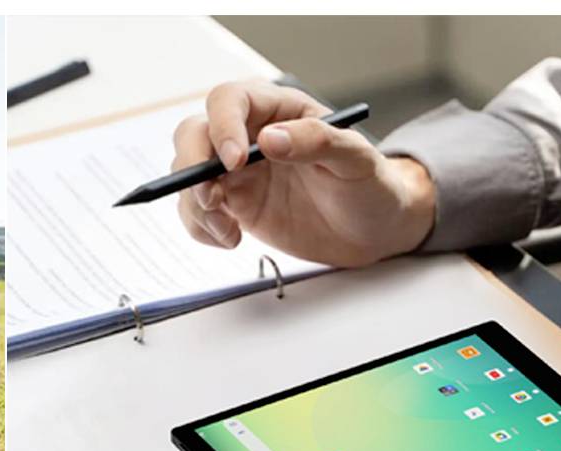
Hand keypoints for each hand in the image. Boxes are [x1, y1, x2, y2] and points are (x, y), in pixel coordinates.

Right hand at [173, 80, 436, 266]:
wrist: (373, 230)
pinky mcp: (233, 205)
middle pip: (193, 134)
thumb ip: (317, 142)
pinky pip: (196, 210)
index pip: (230, 100)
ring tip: (228, 230)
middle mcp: (249, 136)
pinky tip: (231, 240)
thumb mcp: (356, 159)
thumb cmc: (371, 185)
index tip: (235, 162)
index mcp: (278, 110)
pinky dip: (200, 228)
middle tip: (212, 199)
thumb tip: (270, 138)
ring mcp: (237, 173)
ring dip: (195, 204)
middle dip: (191, 166)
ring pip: (187, 175)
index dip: (223, 126)